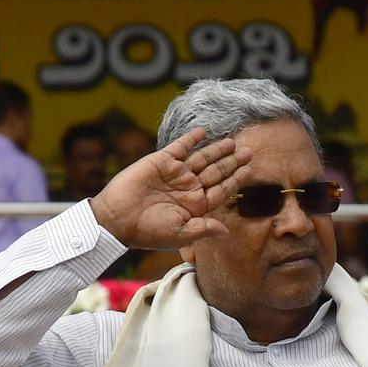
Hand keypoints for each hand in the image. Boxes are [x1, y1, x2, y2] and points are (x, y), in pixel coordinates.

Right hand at [90, 129, 251, 248]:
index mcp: (196, 206)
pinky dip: (190, 139)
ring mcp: (175, 174)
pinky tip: (203, 132)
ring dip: (217, 150)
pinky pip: (179, 147)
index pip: (221, 190)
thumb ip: (204, 229)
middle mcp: (188, 188)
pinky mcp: (161, 161)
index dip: (235, 180)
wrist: (117, 219)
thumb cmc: (148, 232)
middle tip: (249, 152)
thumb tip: (226, 231)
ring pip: (202, 158)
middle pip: (216, 172)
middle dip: (232, 162)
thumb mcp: (180, 234)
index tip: (249, 171)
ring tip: (232, 142)